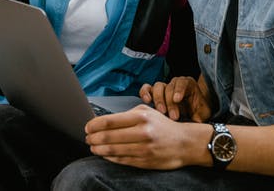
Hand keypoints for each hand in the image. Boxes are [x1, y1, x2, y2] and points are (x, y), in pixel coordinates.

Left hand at [83, 106, 210, 169]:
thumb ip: (126, 115)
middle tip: (88, 139)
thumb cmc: (163, 126)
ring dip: (98, 149)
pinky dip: (110, 158)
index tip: (87, 127)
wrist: (185, 143)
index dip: (94, 125)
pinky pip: (122, 160)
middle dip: (93, 138)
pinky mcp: (145, 161)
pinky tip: (105, 155)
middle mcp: (142, 132)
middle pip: (108, 136)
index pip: (109, 121)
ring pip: (113, 150)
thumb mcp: (147, 112)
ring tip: (93, 147)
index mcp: (141, 117)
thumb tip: (103, 121)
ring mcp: (144, 148)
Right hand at [139, 76, 212, 121]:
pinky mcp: (154, 93)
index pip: (183, 83)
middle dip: (170, 102)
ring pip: (158, 87)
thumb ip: (200, 116)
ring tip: (161, 112)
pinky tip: (147, 101)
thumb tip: (196, 123)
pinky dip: (145, 93)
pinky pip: (147, 89)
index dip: (179, 90)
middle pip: (169, 87)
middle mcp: (175, 83)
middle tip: (173, 116)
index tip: (177, 99)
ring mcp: (164, 88)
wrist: (192, 111)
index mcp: (188, 84)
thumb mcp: (203, 113)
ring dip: (158, 99)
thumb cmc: (198, 111)